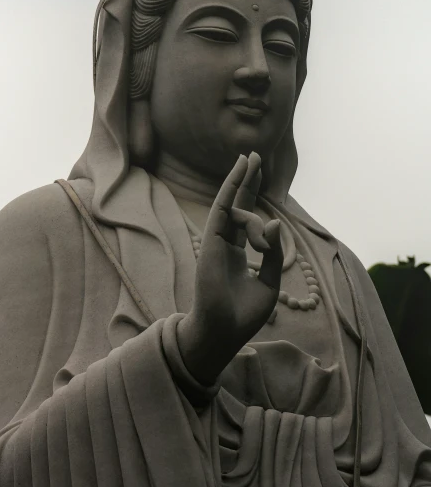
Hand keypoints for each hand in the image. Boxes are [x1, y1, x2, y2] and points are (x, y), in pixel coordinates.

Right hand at [178, 152, 282, 385]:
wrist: (224, 332)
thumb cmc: (244, 314)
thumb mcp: (270, 283)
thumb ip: (273, 253)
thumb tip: (274, 223)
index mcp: (237, 253)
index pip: (245, 217)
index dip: (251, 195)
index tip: (257, 172)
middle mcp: (225, 243)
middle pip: (237, 203)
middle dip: (246, 179)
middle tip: (254, 154)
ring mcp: (216, 241)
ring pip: (235, 207)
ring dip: (247, 193)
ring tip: (257, 188)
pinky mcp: (211, 242)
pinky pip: (222, 209)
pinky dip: (230, 189)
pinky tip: (239, 171)